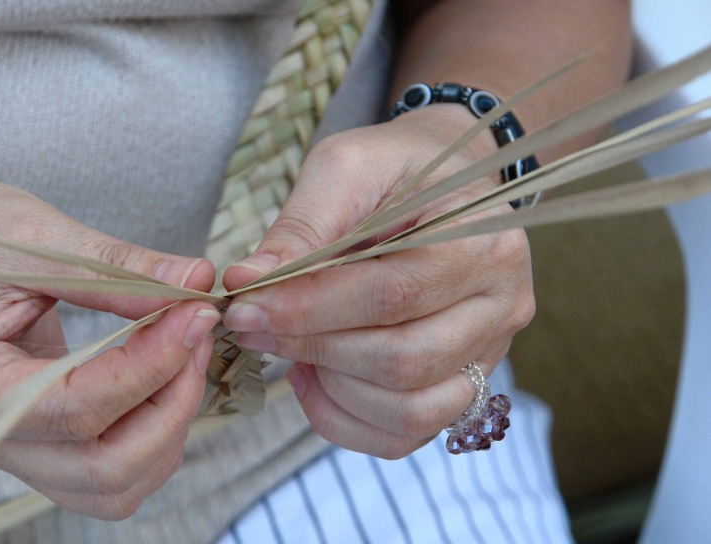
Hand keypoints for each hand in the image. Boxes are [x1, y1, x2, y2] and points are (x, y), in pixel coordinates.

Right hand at [0, 171, 219, 519]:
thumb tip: (196, 281)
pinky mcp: (40, 442)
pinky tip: (163, 373)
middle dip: (171, 404)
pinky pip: (111, 470)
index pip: (77, 407)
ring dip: (169, 425)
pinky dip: (153, 433)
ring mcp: (14, 448)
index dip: (151, 364)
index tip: (196, 314)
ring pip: (116, 485)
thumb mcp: (32, 235)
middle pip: (106, 469)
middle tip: (197, 331)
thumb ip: (115, 267)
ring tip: (185, 350)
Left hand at [222, 105, 535, 458]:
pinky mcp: (466, 383)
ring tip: (291, 346)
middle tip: (252, 328)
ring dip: (332, 389)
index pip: (391, 295)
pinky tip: (315, 376)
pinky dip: (347, 419)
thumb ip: (302, 227)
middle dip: (312, 348)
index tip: (245, 308)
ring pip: (409, 409)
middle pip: (402, 361)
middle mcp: (502, 304)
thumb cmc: (395, 170)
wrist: (445, 182)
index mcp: (481, 239)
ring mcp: (491, 352)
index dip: (309, 310)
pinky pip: (407, 432)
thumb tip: (247, 281)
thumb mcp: (345, 168)